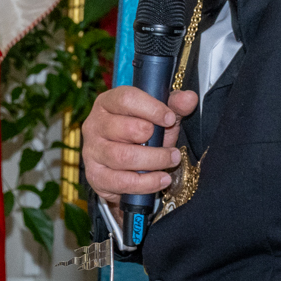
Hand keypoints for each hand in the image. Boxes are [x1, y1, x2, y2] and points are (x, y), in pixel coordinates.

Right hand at [79, 85, 199, 202]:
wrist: (122, 165)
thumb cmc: (140, 134)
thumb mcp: (158, 117)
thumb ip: (174, 106)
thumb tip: (189, 98)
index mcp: (107, 104)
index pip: (125, 99)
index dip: (151, 108)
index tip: (170, 119)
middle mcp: (94, 125)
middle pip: (124, 129)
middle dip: (155, 139)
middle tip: (172, 148)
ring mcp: (92, 152)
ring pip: (122, 157)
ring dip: (154, 161)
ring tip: (171, 161)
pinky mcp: (95, 176)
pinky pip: (121, 181)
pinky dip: (146, 182)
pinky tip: (161, 179)